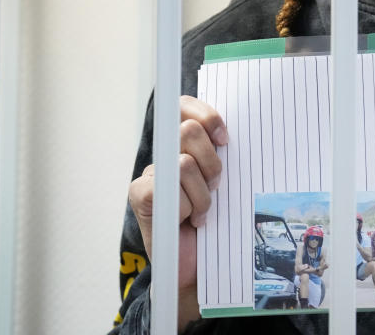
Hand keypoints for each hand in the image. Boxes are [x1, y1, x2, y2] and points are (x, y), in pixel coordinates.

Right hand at [127, 95, 226, 325]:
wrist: (198, 266)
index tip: (225, 139)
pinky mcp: (140, 196)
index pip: (186, 106)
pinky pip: (167, 189)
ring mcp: (150, 174)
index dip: (206, 115)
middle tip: (216, 187)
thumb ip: (224, 155)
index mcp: (186, 144)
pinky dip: (186, 208)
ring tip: (203, 211)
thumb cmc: (217, 222)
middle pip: (189, 131)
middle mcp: (165, 154)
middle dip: (212, 162)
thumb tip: (234, 135)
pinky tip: (187, 221)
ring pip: (184, 164)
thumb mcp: (228, 182)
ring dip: (202, 194)